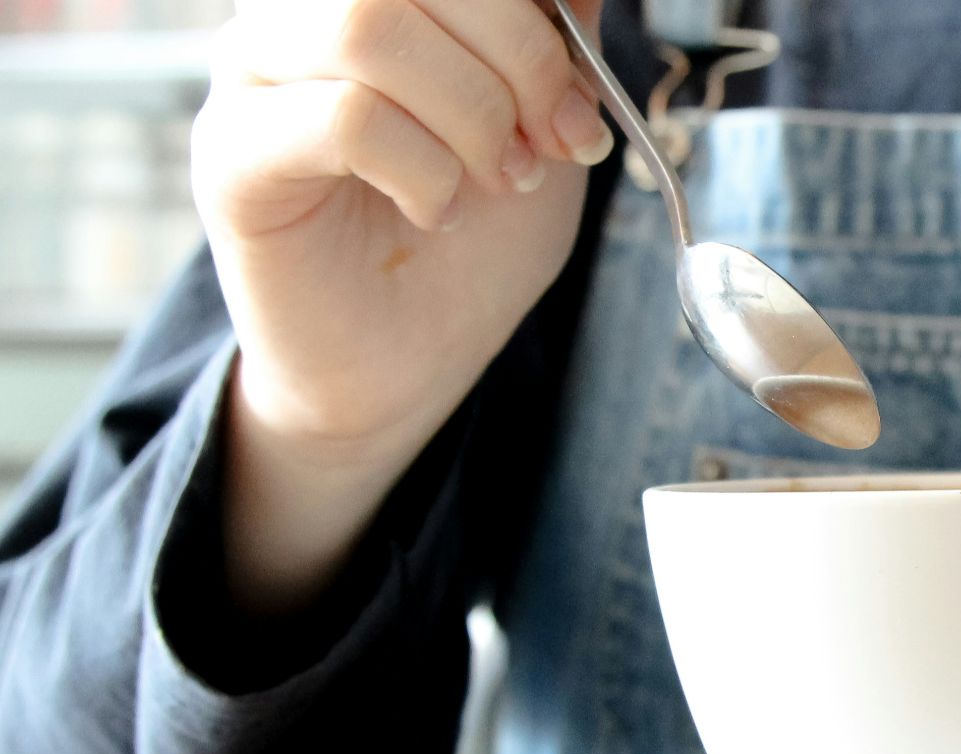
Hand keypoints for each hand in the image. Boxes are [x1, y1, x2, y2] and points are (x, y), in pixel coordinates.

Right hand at [190, 0, 611, 612]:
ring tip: (499, 180)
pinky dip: (424, 169)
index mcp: (377, 3)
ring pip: (368, 26)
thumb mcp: (542, 131)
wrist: (408, 365)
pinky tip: (438, 211)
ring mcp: (254, 77)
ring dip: (471, 113)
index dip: (534, 14)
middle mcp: (301, 17)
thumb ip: (554, 48)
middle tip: (554, 142)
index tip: (582, 98)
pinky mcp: (233, 155)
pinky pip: (344, 116)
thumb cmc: (469, 244)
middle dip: (518, 56)